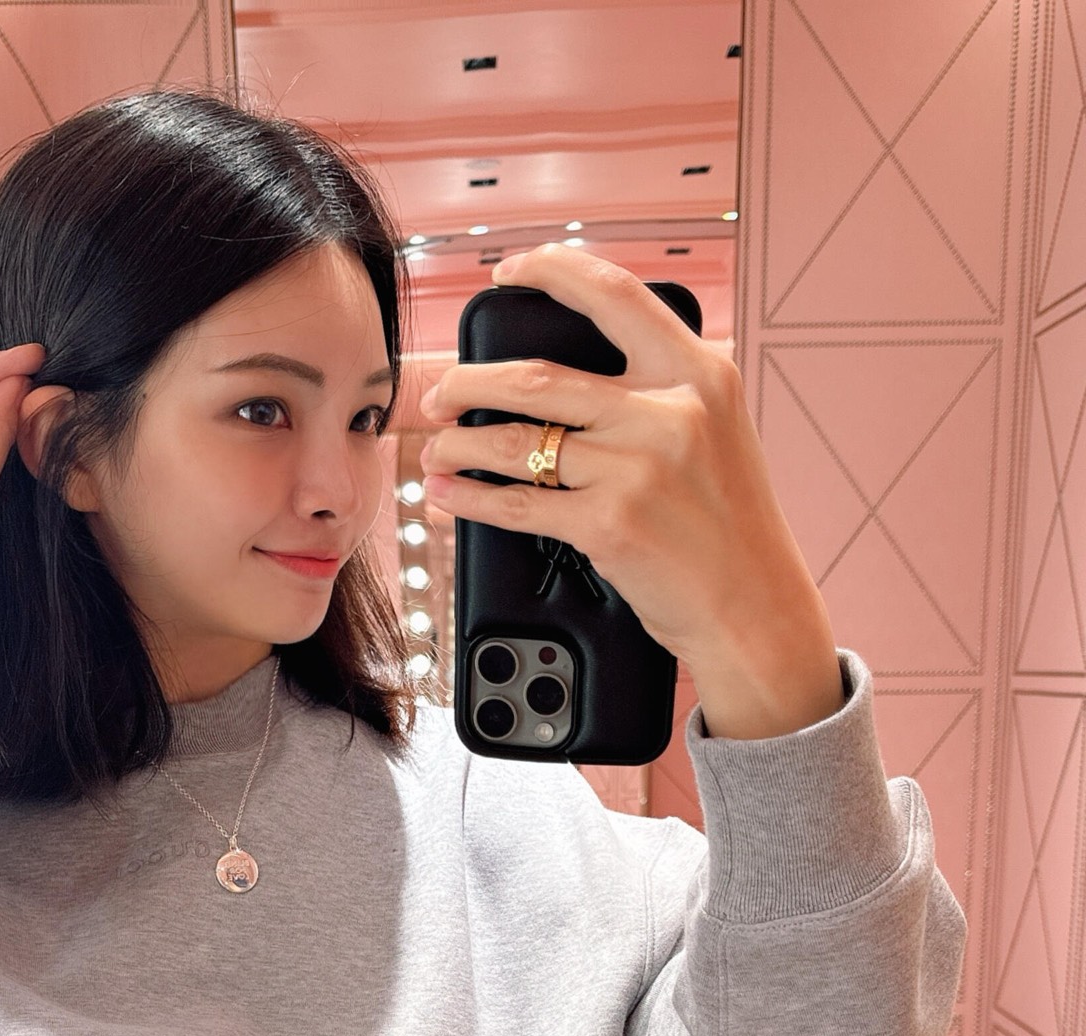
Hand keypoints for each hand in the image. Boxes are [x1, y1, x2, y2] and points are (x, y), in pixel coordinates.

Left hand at [418, 245, 843, 739]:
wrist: (755, 607)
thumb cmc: (729, 527)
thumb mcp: (716, 433)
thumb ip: (659, 394)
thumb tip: (570, 378)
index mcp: (699, 373)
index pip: (615, 295)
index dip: (552, 271)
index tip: (510, 272)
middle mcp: (669, 411)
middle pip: (538, 376)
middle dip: (469, 382)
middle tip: (439, 394)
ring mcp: (637, 468)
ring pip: (517, 440)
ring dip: (461, 443)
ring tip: (437, 448)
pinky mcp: (609, 524)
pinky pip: (518, 503)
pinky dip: (472, 498)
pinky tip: (449, 495)